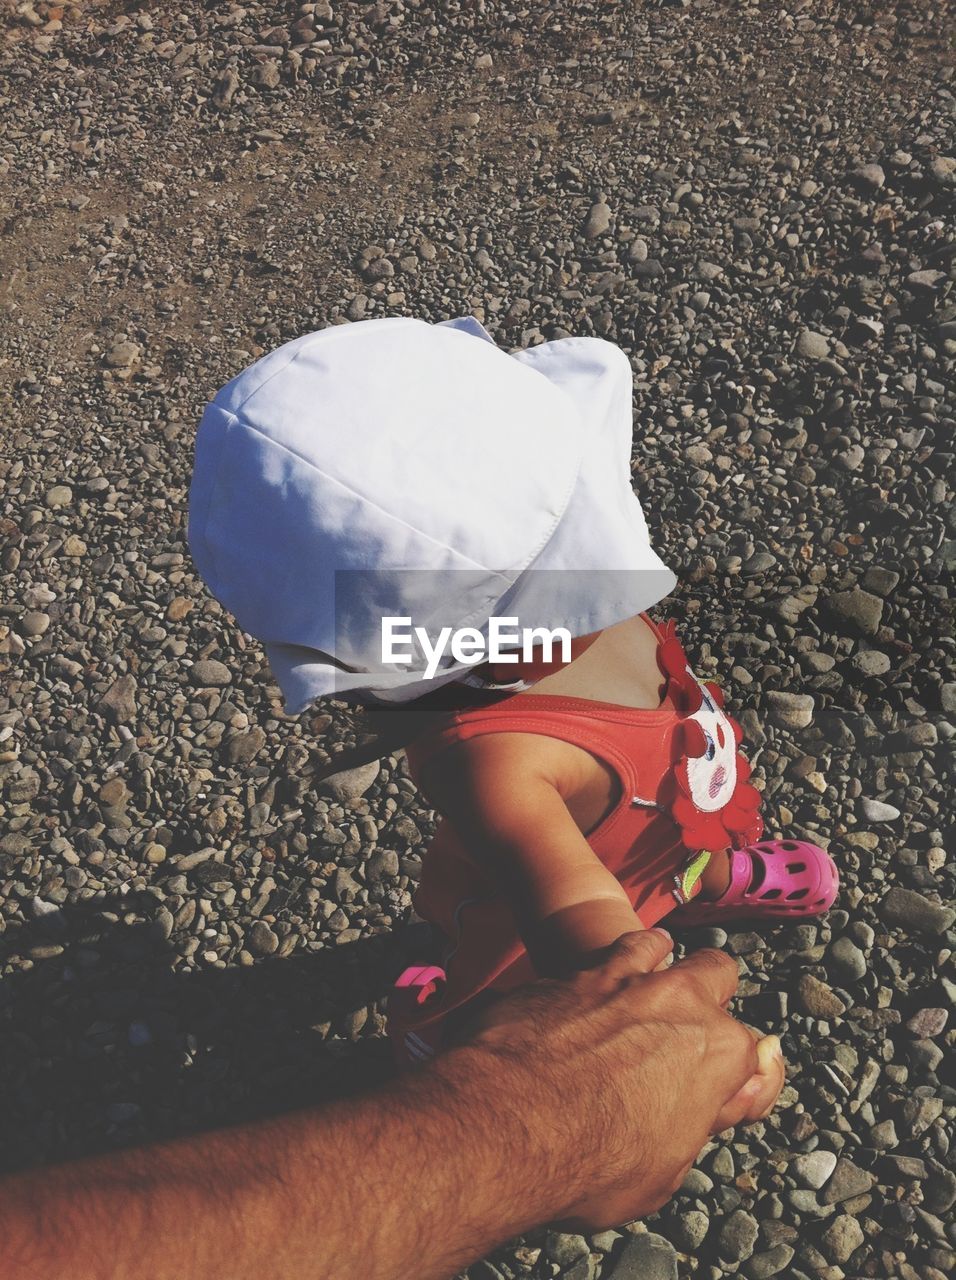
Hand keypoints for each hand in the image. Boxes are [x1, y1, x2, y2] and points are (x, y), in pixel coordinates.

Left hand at [442, 930, 783, 1229]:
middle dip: (709, 994)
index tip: (721, 1096)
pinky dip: (600, 972)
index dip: (738, 1079)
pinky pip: (599, 955)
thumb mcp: (666, 1171)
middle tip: (685, 1028)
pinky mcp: (571, 971)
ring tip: (642, 988)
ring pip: (658, 946)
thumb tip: (719, 1097)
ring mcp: (623, 977)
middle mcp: (680, 1001)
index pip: (756, 1057)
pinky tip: (588, 992)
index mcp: (719, 1054)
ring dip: (655, 963)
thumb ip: (698, 1120)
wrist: (505, 1125)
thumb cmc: (590, 1165)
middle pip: (717, 973)